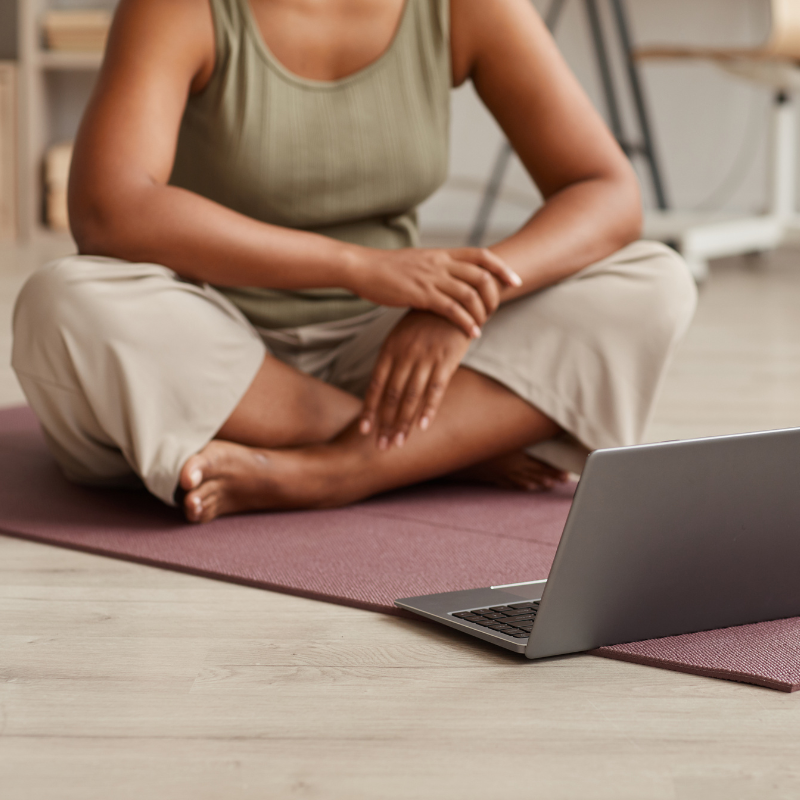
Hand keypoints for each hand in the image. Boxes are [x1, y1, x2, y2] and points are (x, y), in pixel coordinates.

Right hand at [348, 247, 520, 338]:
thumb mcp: (419, 261)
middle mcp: (440, 263)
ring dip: (482, 312)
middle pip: (481, 275)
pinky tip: (471, 333)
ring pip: (469, 294)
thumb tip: (453, 276)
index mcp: (442, 253)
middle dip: (495, 294)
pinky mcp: (421, 294)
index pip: (481, 255)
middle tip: (497, 310)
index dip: (501, 267)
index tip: (514, 281)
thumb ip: (438, 267)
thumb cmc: (388, 269)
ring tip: (482, 326)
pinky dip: (465, 322)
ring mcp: (431, 278)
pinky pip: (451, 309)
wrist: (363, 268)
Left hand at [359, 311, 471, 447]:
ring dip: (403, 423)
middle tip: (381, 446)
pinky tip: (422, 427)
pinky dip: (428, 409)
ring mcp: (425, 358)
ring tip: (398, 443)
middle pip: (391, 396)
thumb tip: (381, 386)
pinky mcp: (446, 360)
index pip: (375, 385)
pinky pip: (436, 389)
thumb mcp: (401, 335)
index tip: (364, 431)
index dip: (369, 409)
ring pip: (410, 397)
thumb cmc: (425, 321)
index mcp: (390, 349)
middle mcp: (404, 355)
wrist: (454, 300)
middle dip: (385, 424)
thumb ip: (392, 359)